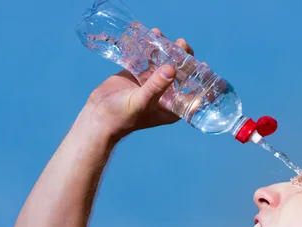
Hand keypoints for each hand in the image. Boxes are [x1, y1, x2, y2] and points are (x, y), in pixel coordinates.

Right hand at [79, 29, 196, 140]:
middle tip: (182, 44)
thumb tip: (172, 69)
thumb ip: (156, 86)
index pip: (192, 92)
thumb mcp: (141, 102)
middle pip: (180, 74)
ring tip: (165, 37)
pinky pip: (148, 59)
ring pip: (164, 63)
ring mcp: (152, 83)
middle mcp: (165, 95)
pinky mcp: (138, 74)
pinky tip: (154, 34)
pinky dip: (151, 48)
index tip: (203, 64)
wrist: (98, 115)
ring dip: (167, 50)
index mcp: (172, 107)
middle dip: (183, 58)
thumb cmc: (122, 116)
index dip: (199, 79)